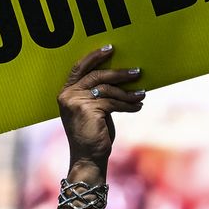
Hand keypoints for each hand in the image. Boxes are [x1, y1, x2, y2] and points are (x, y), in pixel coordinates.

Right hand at [58, 46, 144, 175]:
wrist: (88, 159)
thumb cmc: (92, 135)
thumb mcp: (92, 110)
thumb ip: (98, 93)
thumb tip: (122, 76)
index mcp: (66, 93)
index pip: (79, 68)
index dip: (95, 56)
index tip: (111, 48)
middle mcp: (68, 96)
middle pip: (97, 75)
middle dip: (119, 73)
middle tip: (137, 71)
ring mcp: (76, 102)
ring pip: (108, 89)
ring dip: (128, 92)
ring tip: (142, 94)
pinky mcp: (88, 110)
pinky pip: (113, 102)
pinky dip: (128, 104)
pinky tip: (138, 106)